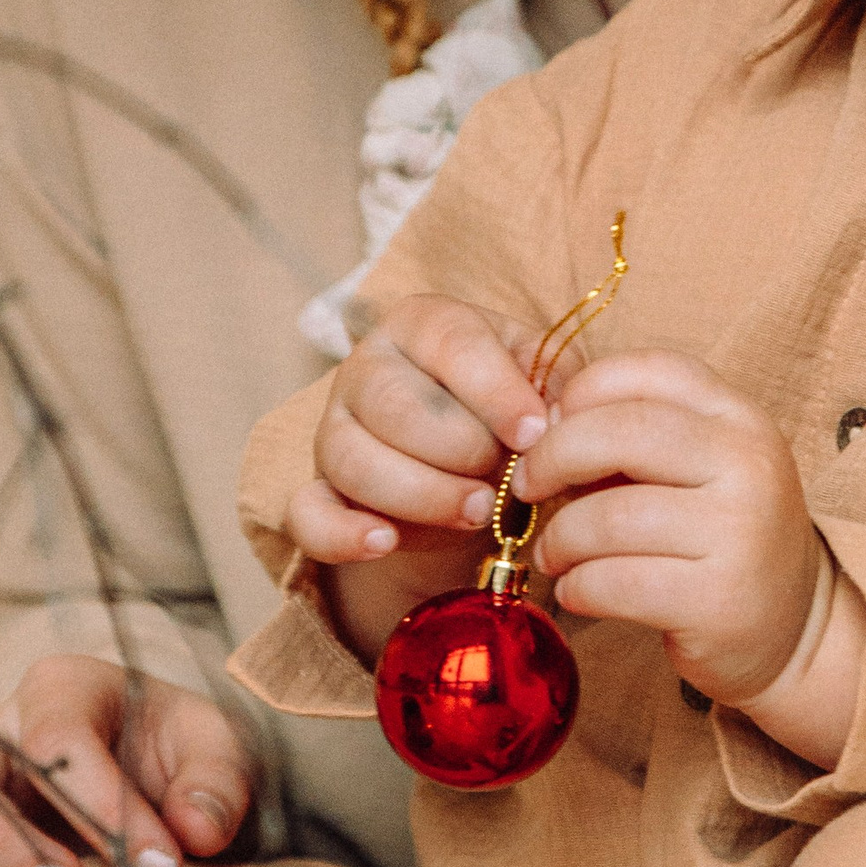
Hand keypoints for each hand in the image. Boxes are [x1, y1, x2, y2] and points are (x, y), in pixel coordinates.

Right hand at [282, 295, 547, 659]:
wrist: (475, 469)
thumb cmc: (511, 413)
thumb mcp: (544, 384)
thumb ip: (557, 389)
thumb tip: (555, 420)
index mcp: (425, 323)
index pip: (451, 342)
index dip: (495, 391)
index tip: (534, 434)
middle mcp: (367, 367)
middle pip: (393, 404)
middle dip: (459, 449)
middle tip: (506, 481)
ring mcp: (334, 430)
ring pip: (354, 460)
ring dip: (422, 495)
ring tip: (476, 512)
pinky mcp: (319, 491)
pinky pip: (308, 514)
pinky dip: (341, 534)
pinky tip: (384, 543)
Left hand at [520, 349, 863, 751]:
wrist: (793, 628)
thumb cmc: (719, 538)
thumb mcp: (696, 469)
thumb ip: (632, 438)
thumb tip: (541, 429)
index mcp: (739, 418)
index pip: (650, 371)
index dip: (582, 392)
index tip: (549, 429)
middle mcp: (749, 464)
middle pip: (621, 433)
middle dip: (552, 458)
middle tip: (527, 488)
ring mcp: (740, 533)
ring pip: (608, 518)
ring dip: (559, 539)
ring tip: (553, 554)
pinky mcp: (719, 601)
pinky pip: (613, 583)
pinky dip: (577, 588)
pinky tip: (577, 591)